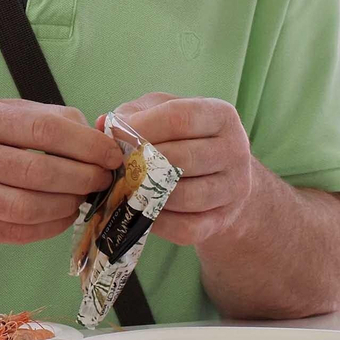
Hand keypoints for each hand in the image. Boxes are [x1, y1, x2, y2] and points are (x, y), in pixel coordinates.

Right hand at [0, 98, 122, 244]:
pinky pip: (18, 231)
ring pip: (32, 206)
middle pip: (42, 172)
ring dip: (69, 204)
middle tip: (104, 179)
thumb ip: (37, 116)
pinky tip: (62, 215)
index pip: (44, 130)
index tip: (111, 153)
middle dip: (84, 177)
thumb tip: (90, 132)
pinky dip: (49, 226)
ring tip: (83, 197)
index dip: (85, 144)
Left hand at [112, 94, 253, 246]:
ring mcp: (234, 188)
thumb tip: (103, 125)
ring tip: (124, 187)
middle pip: (181, 158)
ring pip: (184, 196)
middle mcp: (236, 150)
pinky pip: (186, 227)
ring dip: (147, 194)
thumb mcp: (161, 111)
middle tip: (115, 165)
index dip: (142, 127)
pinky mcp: (224, 220)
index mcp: (221, 115)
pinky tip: (138, 209)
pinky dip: (157, 221)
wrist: (220, 175)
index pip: (179, 118)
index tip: (115, 135)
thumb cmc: (181, 135)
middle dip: (141, 163)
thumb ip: (133, 113)